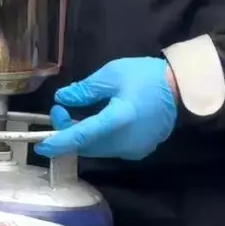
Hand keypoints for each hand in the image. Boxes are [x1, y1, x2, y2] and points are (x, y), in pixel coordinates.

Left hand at [36, 57, 177, 159]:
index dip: (59, 141)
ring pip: (99, 148)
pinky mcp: (140, 150)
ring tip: (79, 114)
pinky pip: (112, 147)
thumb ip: (84, 90)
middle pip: (87, 145)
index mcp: (118, 121)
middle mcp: (125, 142)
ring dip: (84, 135)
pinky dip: (100, 137)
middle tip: (62, 109)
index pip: (81, 136)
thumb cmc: (147, 77)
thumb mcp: (111, 75)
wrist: (182, 87)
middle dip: (69, 131)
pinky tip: (99, 120)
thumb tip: (62, 99)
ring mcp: (134, 149)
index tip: (42, 145)